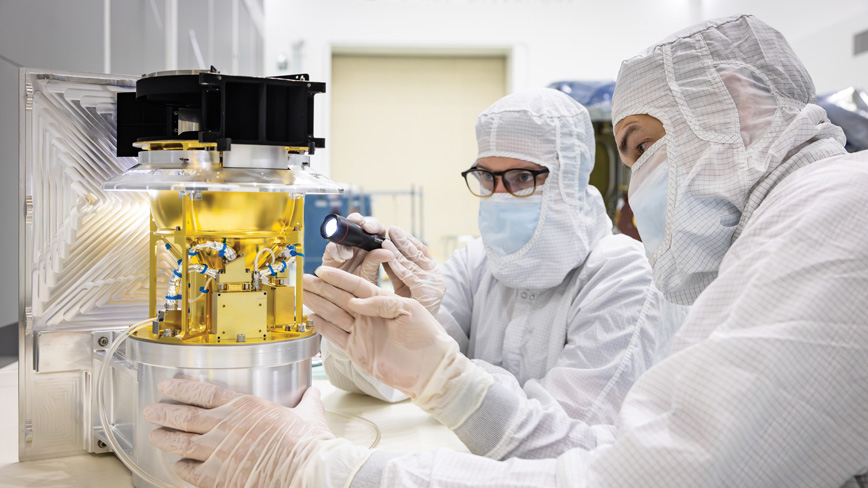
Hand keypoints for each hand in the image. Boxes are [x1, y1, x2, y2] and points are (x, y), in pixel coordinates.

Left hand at [144, 378, 369, 487]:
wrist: (306, 471)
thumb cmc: (307, 445)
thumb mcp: (309, 415)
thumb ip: (307, 403)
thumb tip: (313, 394)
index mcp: (246, 407)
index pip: (203, 393)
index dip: (181, 388)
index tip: (166, 386)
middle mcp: (226, 426)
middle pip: (184, 416)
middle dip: (163, 412)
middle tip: (152, 411)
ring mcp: (219, 452)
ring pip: (181, 442)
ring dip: (164, 438)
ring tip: (154, 436)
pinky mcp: (218, 477)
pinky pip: (190, 471)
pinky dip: (180, 467)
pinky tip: (177, 465)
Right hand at [304, 266, 453, 397]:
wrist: (430, 367)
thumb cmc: (426, 335)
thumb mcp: (408, 309)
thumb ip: (382, 303)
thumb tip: (355, 301)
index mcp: (382, 301)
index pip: (355, 285)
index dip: (338, 278)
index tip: (323, 270)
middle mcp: (369, 315)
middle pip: (340, 298)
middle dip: (321, 288)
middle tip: (304, 279)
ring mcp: (362, 332)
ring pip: (334, 315)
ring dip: (318, 304)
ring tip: (302, 294)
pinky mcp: (357, 350)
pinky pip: (336, 336)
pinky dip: (323, 327)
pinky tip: (311, 317)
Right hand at [322, 213, 391, 284]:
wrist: (342, 299)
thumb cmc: (359, 288)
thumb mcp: (369, 275)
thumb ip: (375, 262)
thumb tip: (389, 252)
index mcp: (372, 246)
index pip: (376, 230)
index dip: (374, 226)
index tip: (371, 229)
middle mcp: (358, 244)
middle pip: (359, 224)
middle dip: (359, 221)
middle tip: (361, 226)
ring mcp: (343, 247)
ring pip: (344, 231)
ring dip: (346, 238)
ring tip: (348, 254)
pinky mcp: (330, 254)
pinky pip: (331, 246)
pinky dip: (335, 250)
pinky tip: (340, 258)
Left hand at [381, 226, 446, 315]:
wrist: (424, 341)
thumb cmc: (411, 316)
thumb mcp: (403, 288)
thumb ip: (397, 272)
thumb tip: (384, 253)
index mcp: (433, 275)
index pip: (421, 252)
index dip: (408, 240)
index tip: (395, 231)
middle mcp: (436, 278)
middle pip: (419, 253)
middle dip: (404, 240)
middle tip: (391, 229)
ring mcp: (434, 284)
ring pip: (413, 262)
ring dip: (399, 249)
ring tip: (386, 239)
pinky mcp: (427, 292)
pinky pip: (409, 275)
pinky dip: (398, 265)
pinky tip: (388, 257)